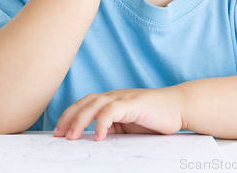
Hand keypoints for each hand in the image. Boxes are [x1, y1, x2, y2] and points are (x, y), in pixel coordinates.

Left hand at [53, 86, 184, 140]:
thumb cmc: (155, 118)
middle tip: (58, 135)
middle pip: (86, 102)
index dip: (70, 115)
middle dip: (69, 117)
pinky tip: (99, 135)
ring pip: (95, 104)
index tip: (58, 131)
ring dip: (81, 120)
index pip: (85, 104)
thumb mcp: (128, 126)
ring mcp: (124, 98)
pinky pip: (113, 110)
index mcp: (112, 100)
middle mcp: (115, 96)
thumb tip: (93, 141)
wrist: (178, 108)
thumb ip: (113, 129)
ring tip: (72, 136)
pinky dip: (103, 121)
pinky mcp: (133, 103)